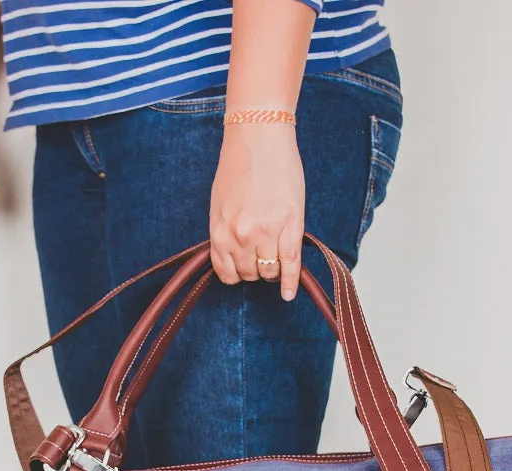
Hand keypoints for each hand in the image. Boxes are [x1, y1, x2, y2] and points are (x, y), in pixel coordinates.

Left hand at [209, 123, 304, 300]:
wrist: (259, 136)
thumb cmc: (238, 166)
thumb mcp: (220, 204)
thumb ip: (225, 232)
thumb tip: (233, 256)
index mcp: (220, 231)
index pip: (227, 273)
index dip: (236, 273)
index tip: (243, 269)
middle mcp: (240, 237)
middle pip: (249, 274)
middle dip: (255, 269)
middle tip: (261, 255)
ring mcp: (266, 233)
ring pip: (269, 271)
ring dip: (272, 270)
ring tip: (276, 256)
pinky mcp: (290, 226)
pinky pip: (290, 264)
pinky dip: (291, 282)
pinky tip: (289, 293)